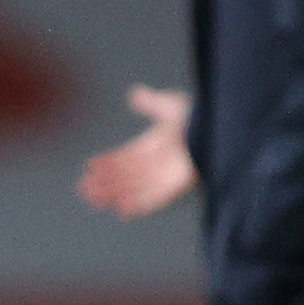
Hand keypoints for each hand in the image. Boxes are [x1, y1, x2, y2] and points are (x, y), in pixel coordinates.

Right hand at [78, 85, 196, 219]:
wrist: (220, 130)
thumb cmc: (199, 118)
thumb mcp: (170, 106)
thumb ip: (150, 103)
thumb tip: (135, 93)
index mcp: (156, 145)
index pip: (127, 156)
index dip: (108, 163)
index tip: (90, 167)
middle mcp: (159, 163)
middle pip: (126, 176)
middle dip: (105, 183)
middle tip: (83, 190)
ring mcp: (167, 177)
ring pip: (135, 189)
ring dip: (114, 195)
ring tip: (94, 200)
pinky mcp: (178, 188)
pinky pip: (155, 200)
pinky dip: (138, 206)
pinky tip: (122, 211)